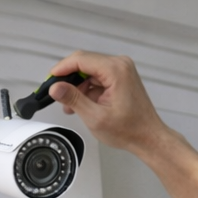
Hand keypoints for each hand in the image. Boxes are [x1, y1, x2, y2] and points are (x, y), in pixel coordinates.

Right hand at [47, 51, 171, 153]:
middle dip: (68, 78)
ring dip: (77, 86)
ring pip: (89, 71)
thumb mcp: (95, 117)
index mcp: (115, 70)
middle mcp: (120, 65)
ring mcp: (121, 70)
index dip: (61, 69)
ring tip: (69, 106)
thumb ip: (73, 99)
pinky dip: (87, 89)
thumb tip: (55, 88)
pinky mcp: (120, 77)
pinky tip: (80, 104)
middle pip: (84, 63)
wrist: (148, 137)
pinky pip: (97, 77)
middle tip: (55, 94)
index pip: (81, 60)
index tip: (49, 80)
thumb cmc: (129, 130)